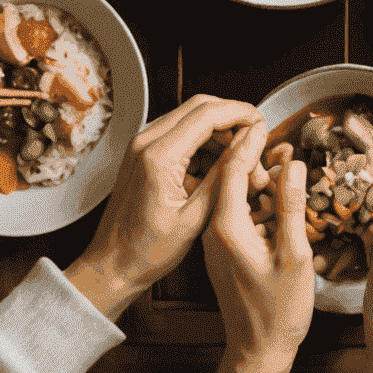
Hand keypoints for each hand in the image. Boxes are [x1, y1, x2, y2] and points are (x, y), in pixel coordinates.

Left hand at [65, 95, 263, 318]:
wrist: (111, 267)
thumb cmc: (147, 251)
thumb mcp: (197, 217)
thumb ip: (226, 173)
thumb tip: (250, 142)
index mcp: (159, 157)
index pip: (208, 113)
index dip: (241, 113)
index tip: (261, 123)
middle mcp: (145, 143)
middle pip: (200, 106)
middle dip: (232, 118)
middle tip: (253, 140)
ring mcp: (140, 146)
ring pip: (190, 116)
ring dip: (218, 131)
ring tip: (236, 162)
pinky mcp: (141, 153)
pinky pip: (179, 132)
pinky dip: (202, 142)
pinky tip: (214, 169)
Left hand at [200, 119, 315, 372]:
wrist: (250, 353)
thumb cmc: (275, 313)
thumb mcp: (292, 256)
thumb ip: (290, 205)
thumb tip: (293, 163)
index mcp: (222, 224)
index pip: (230, 161)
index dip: (249, 135)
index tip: (268, 122)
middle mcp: (206, 225)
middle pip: (208, 157)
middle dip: (234, 134)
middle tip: (269, 136)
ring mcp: (204, 232)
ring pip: (205, 169)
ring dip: (231, 154)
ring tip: (266, 160)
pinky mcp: (204, 236)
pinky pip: (207, 187)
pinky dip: (226, 174)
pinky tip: (254, 183)